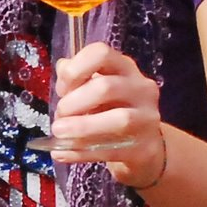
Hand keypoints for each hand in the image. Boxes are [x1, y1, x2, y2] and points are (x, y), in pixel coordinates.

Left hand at [50, 42, 166, 187]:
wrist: (144, 147)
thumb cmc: (114, 111)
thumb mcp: (97, 89)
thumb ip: (79, 77)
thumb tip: (62, 67)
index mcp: (126, 68)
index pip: (101, 53)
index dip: (76, 69)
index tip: (62, 89)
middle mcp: (141, 89)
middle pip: (106, 87)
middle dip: (75, 102)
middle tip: (59, 115)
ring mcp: (146, 119)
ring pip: (118, 119)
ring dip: (82, 126)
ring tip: (59, 132)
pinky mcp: (143, 148)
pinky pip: (110, 150)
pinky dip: (81, 152)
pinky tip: (61, 153)